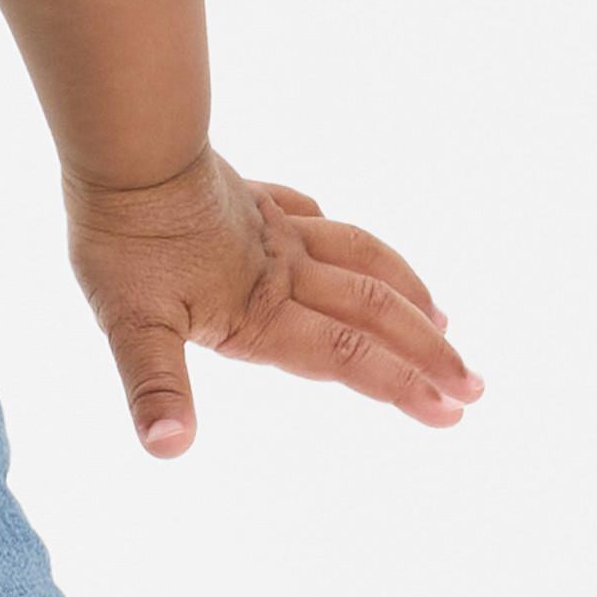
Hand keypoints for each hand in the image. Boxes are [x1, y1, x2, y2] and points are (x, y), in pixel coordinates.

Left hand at [65, 150, 481, 455]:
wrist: (125, 149)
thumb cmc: (123, 241)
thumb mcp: (129, 325)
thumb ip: (156, 388)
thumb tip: (169, 448)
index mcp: (263, 312)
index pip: (349, 356)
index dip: (402, 385)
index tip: (453, 412)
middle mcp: (284, 271)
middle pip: (373, 311)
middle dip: (428, 351)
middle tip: (473, 384)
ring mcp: (273, 231)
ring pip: (360, 258)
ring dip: (406, 291)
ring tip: (440, 316)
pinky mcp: (251, 198)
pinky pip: (312, 215)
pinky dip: (341, 236)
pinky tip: (344, 236)